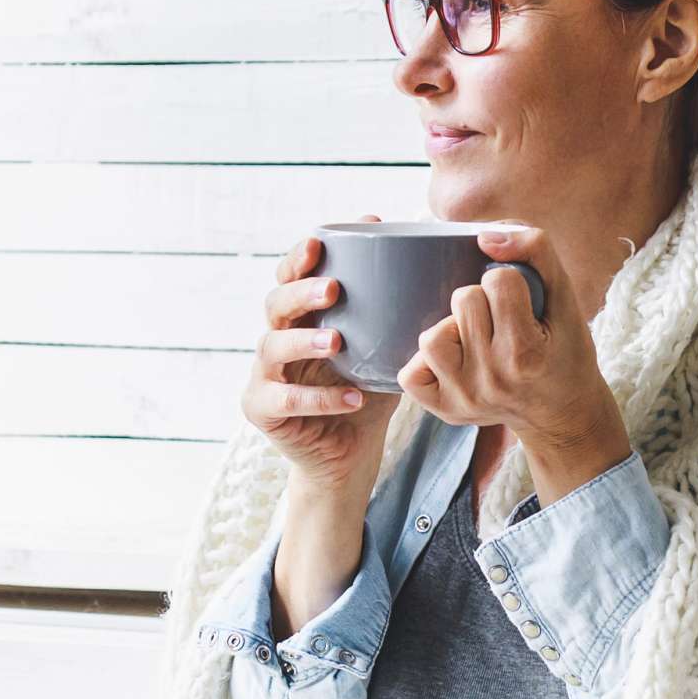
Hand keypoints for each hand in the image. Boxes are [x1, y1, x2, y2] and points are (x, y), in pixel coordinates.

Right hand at [245, 222, 399, 498]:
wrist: (349, 457)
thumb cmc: (367, 397)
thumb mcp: (383, 354)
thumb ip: (395, 317)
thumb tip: (435, 271)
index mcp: (301, 319)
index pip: (290, 277)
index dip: (299, 257)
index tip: (320, 242)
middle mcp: (277, 340)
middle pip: (275, 304)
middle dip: (301, 292)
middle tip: (334, 290)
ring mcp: (265, 375)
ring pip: (272, 347)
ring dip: (304, 340)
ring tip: (336, 342)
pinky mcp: (262, 409)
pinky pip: (285, 400)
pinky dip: (319, 398)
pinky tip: (351, 397)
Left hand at [399, 225, 628, 476]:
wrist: (563, 414)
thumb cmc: (564, 351)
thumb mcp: (565, 299)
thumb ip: (536, 251)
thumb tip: (485, 237)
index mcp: (526, 352)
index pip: (499, 280)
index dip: (511, 282)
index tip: (524, 304)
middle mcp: (493, 379)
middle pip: (463, 300)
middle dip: (482, 301)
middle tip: (501, 322)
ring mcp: (466, 398)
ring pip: (431, 337)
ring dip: (452, 329)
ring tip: (474, 339)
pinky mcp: (446, 410)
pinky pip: (411, 374)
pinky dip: (427, 363)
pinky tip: (454, 362)